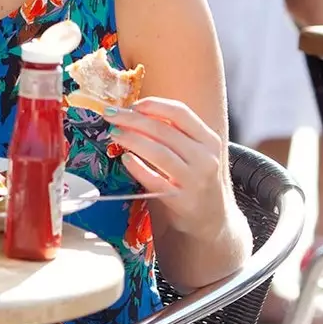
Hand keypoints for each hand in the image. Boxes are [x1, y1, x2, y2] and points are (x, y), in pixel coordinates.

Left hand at [106, 98, 230, 233]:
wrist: (211, 219)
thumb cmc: (194, 179)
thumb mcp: (193, 152)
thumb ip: (171, 134)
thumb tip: (133, 113)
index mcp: (208, 140)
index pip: (180, 112)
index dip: (153, 104)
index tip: (132, 104)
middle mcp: (205, 158)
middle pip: (164, 130)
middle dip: (133, 119)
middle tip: (111, 116)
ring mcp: (195, 180)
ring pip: (159, 153)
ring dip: (132, 140)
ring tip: (114, 134)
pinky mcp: (182, 201)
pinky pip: (156, 181)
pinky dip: (138, 168)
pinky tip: (124, 159)